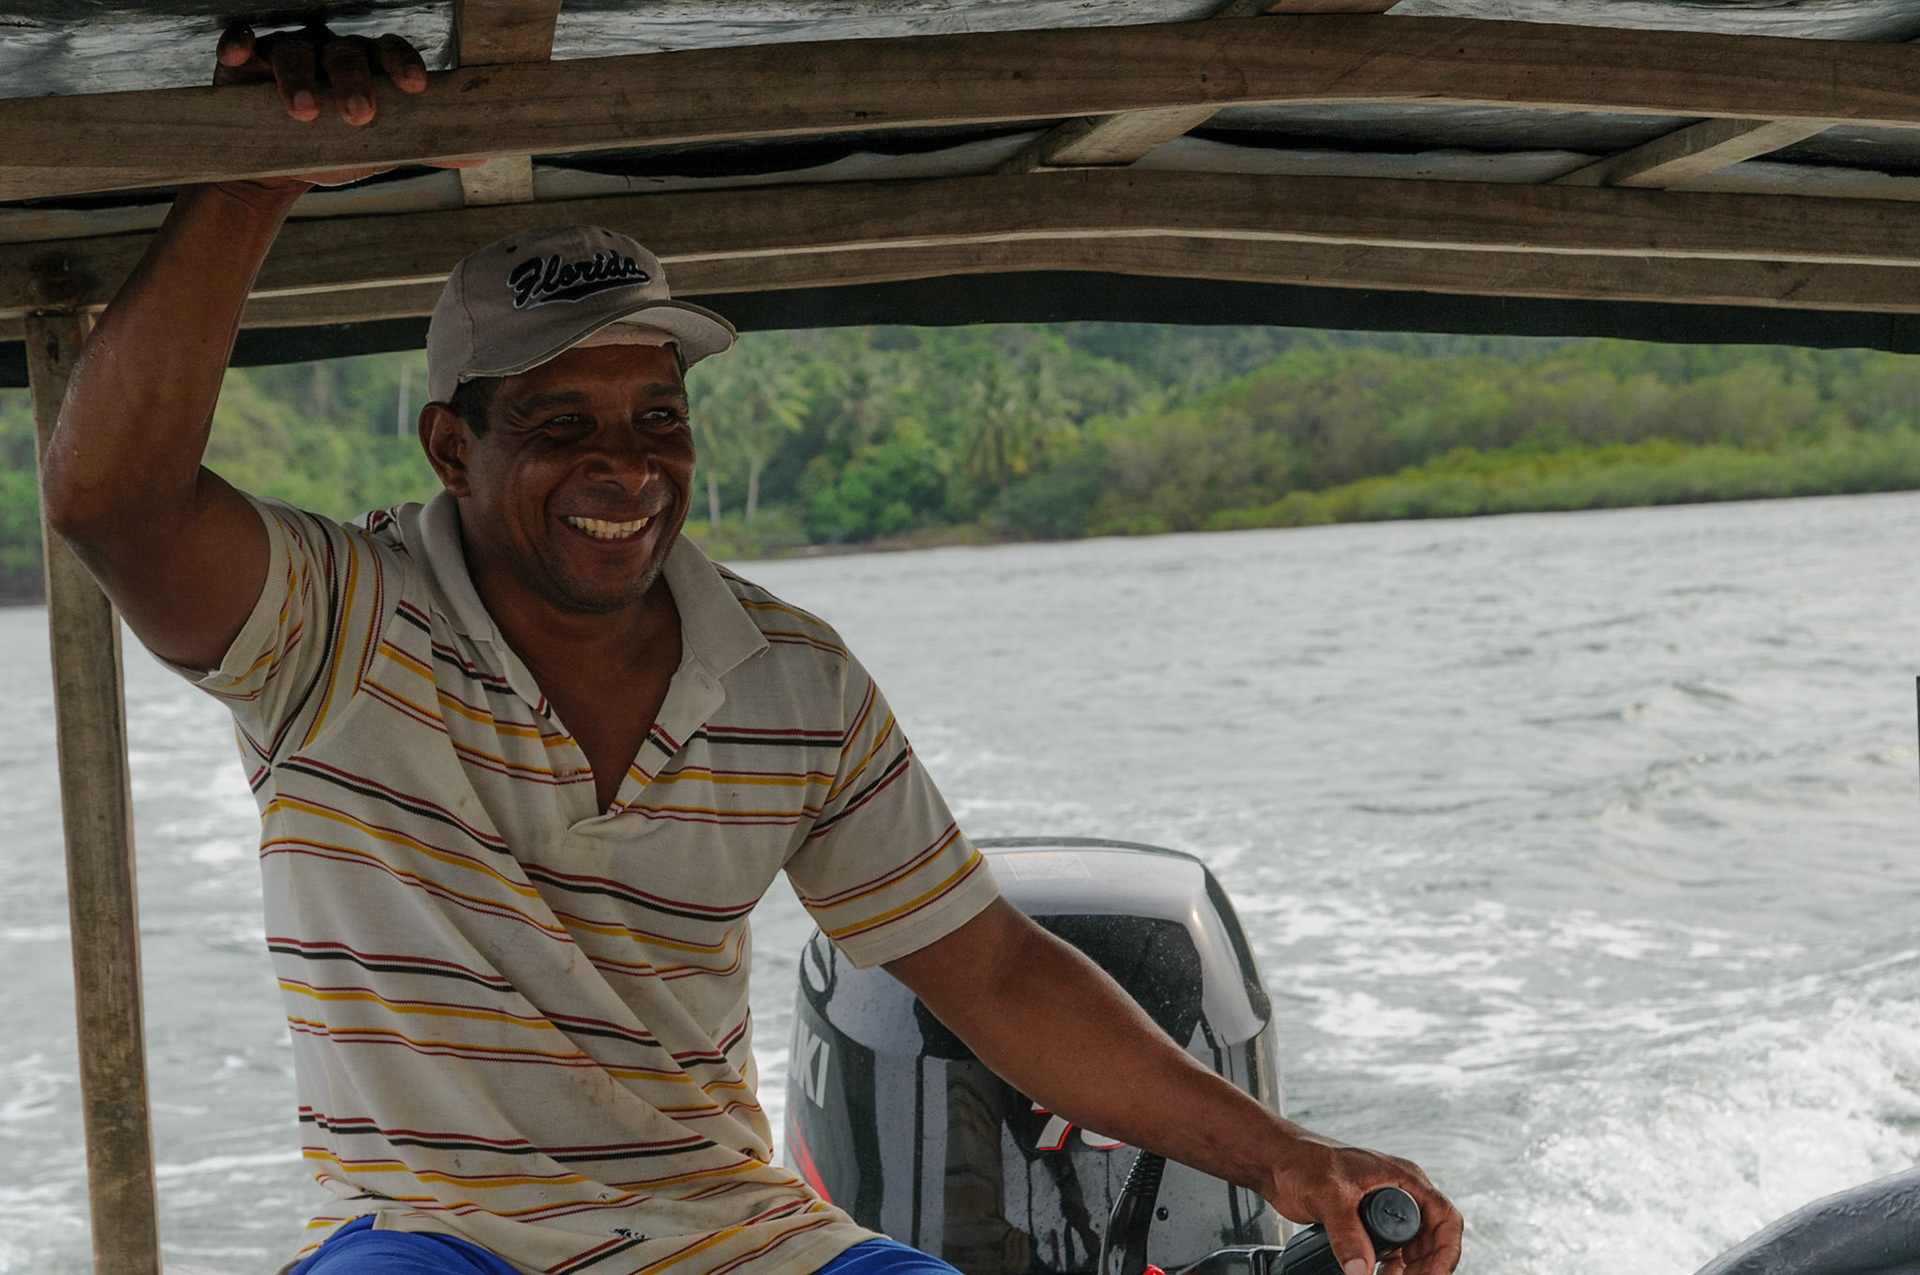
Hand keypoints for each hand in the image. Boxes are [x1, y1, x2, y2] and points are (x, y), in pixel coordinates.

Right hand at [212, 23, 429, 186]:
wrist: (283, 168)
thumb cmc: (339, 150)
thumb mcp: (382, 149)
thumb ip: (425, 146)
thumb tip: (481, 156)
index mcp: (369, 65)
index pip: (391, 51)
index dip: (403, 64)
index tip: (415, 87)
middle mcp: (330, 51)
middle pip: (346, 52)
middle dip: (354, 81)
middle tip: (359, 116)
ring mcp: (287, 51)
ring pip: (295, 49)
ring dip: (298, 76)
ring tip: (304, 112)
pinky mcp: (245, 60)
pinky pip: (241, 41)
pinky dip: (239, 46)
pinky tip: (238, 59)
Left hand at [1265, 1137, 1461, 1274]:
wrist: (1277, 1162)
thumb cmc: (1303, 1159)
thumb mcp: (1329, 1195)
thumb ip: (1346, 1232)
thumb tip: (1360, 1270)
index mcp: (1403, 1177)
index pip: (1443, 1217)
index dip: (1445, 1250)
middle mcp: (1400, 1192)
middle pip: (1432, 1238)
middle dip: (1426, 1266)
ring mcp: (1384, 1208)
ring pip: (1413, 1248)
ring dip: (1408, 1271)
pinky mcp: (1366, 1222)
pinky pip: (1392, 1251)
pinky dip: (1391, 1269)